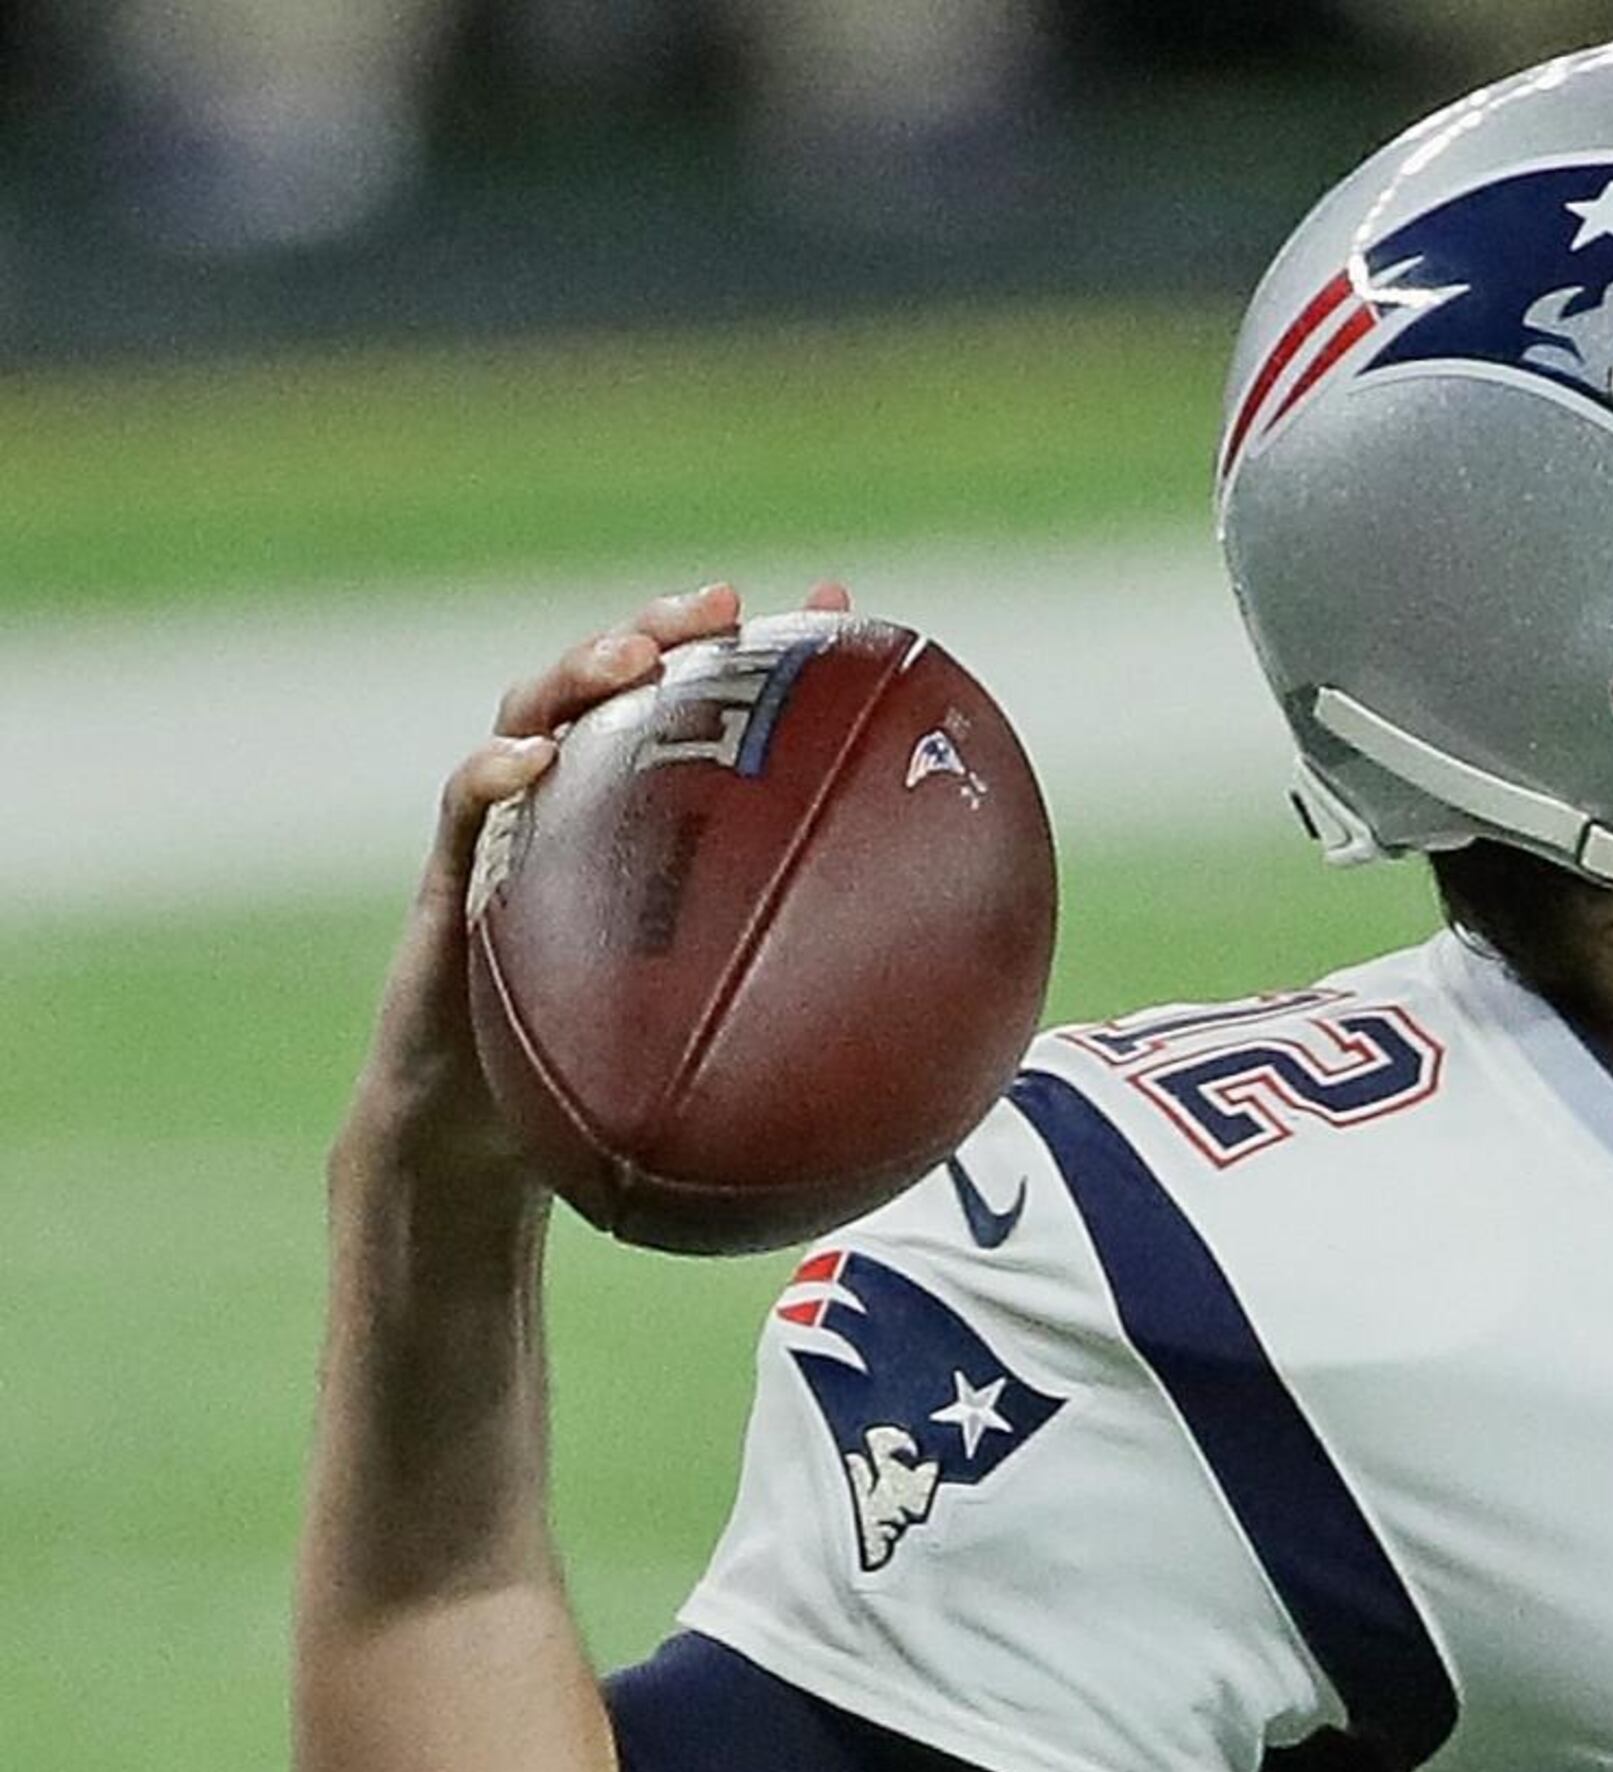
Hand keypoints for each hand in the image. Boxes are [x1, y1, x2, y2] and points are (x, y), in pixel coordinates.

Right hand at [334, 580, 848, 1195]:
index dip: (761, 655)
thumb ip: (819, 984)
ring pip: (531, 718)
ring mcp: (504, 833)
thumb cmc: (615, 1068)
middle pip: (616, 688)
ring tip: (634, 655)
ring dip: (579, 673)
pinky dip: (492, 774)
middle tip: (719, 606)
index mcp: (645, 820)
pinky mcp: (447, 880)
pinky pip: (462, 812)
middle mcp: (574, 807)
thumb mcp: (729, 1016)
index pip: (701, 712)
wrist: (487, 1135)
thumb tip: (975, 1001)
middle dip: (664, 629)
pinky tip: (532, 762)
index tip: (834, 608)